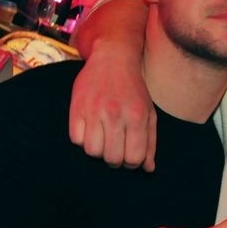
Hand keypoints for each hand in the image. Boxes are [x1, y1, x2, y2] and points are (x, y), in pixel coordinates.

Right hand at [69, 42, 156, 170]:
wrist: (113, 58)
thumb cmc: (134, 90)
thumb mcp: (149, 112)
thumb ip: (150, 142)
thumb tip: (148, 169)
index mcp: (137, 116)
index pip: (134, 158)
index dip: (132, 163)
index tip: (130, 156)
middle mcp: (116, 114)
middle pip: (112, 158)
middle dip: (115, 159)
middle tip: (116, 148)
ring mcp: (94, 111)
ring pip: (92, 152)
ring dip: (98, 150)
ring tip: (103, 138)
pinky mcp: (76, 108)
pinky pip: (76, 140)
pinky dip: (83, 139)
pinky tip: (91, 129)